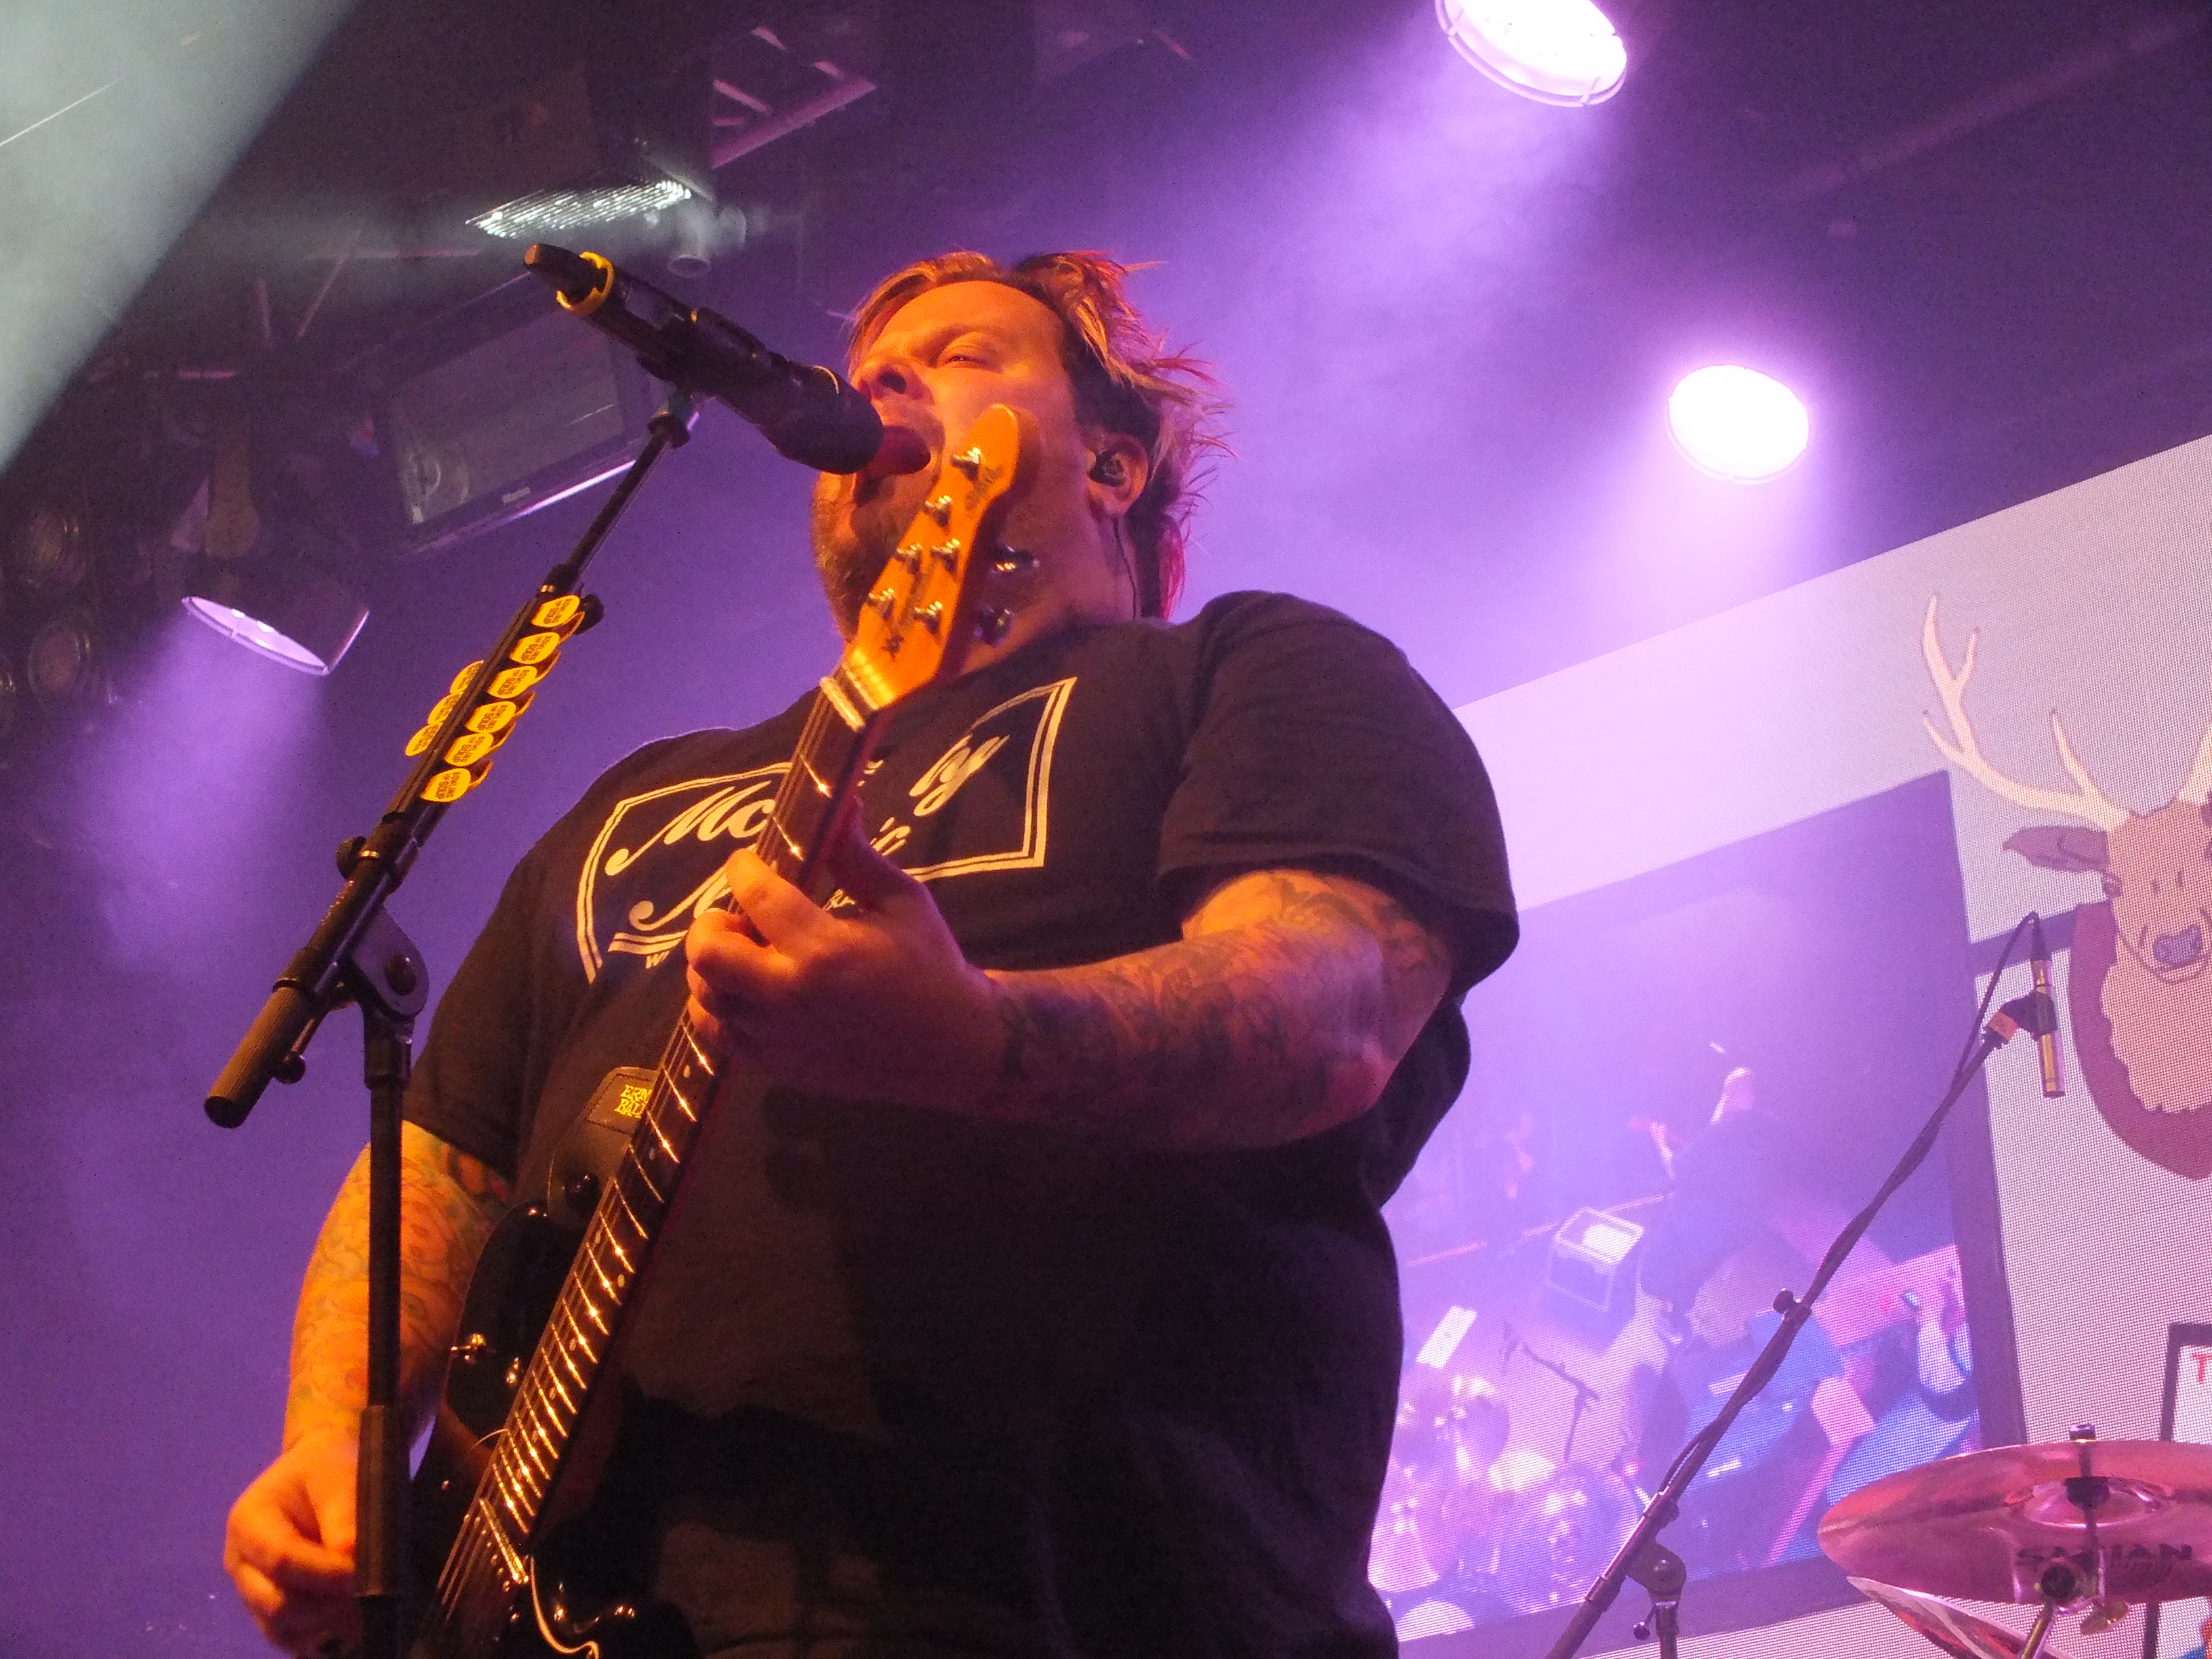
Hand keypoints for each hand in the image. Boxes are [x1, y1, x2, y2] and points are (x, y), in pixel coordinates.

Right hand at [224, 1432, 358, 1654]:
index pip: (281, 1561)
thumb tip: (356, 1571)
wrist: (324, 1469)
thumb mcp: (341, 1479)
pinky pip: (293, 1639)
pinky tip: (355, 1632)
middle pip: (276, 1604)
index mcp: (248, 1523)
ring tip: (367, 1618)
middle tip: (372, 1603)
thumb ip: (345, 1523)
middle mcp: (241, 1564)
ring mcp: (254, 1592)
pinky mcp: (273, 1611)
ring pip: (283, 1630)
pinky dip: (323, 1640)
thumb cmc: (330, 1468)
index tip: (363, 1576)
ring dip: (326, 1630)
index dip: (325, 1575)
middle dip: (326, 1608)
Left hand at [685, 805, 1003, 1107]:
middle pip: (708, 952)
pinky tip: (744, 991)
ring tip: (746, 953)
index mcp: (823, 947)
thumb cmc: (930, 963)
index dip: (743, 868)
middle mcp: (789, 995)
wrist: (951, 1045)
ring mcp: (777, 1037)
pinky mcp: (775, 1066)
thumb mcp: (903, 900)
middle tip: (739, 916)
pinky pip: (715, 1034)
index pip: (756, 894)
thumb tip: (840, 800)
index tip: (748, 862)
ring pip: (704, 994)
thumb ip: (856, 855)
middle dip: (713, 922)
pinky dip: (717, 1007)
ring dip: (714, 965)